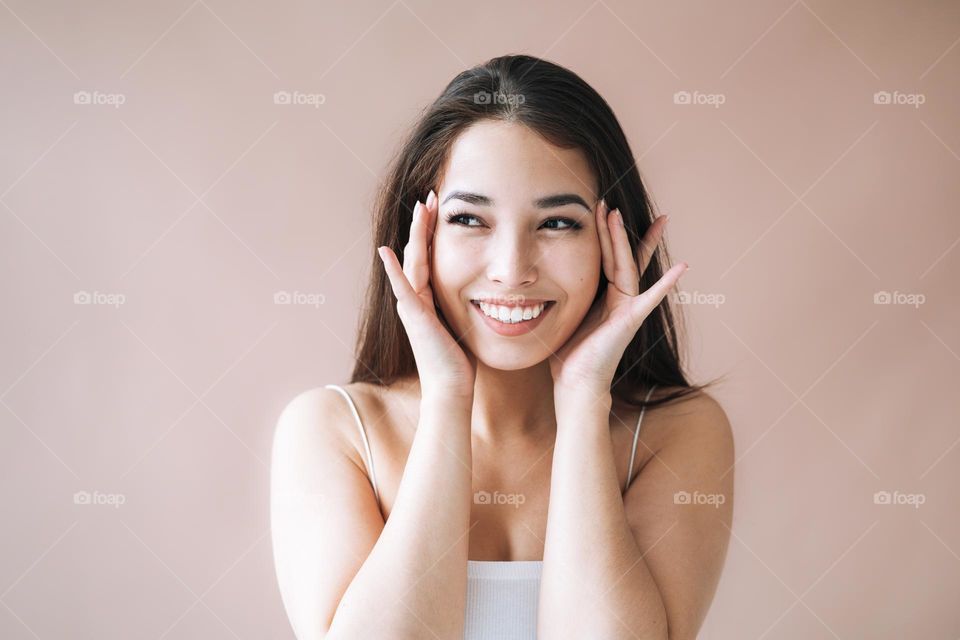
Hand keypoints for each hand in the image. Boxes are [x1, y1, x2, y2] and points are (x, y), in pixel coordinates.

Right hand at [377, 190, 476, 399]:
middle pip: (418, 252)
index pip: (429, 257)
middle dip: (424, 223)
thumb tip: (484, 290)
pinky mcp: (414, 316)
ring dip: (415, 233)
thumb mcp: (464, 322)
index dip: (432, 231)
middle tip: (431, 196)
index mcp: (428, 298)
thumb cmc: (460, 360)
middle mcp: (416, 298)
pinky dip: (394, 269)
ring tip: (420, 208)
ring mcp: (412, 306)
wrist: (451, 387)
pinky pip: (403, 287)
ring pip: (412, 262)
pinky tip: (386, 250)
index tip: (441, 207)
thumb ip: (464, 303)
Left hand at [548, 200, 686, 394]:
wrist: (575, 385)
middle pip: (620, 256)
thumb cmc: (567, 356)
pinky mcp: (629, 321)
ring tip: (645, 220)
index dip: (607, 235)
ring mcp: (627, 309)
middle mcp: (620, 300)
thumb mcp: (563, 315)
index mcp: (604, 297)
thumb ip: (561, 295)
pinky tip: (682, 268)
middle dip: (619, 230)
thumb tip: (536, 277)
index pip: (607, 258)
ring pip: (629, 267)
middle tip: (617, 204)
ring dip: (634, 243)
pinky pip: (650, 298)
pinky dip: (666, 284)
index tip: (607, 211)